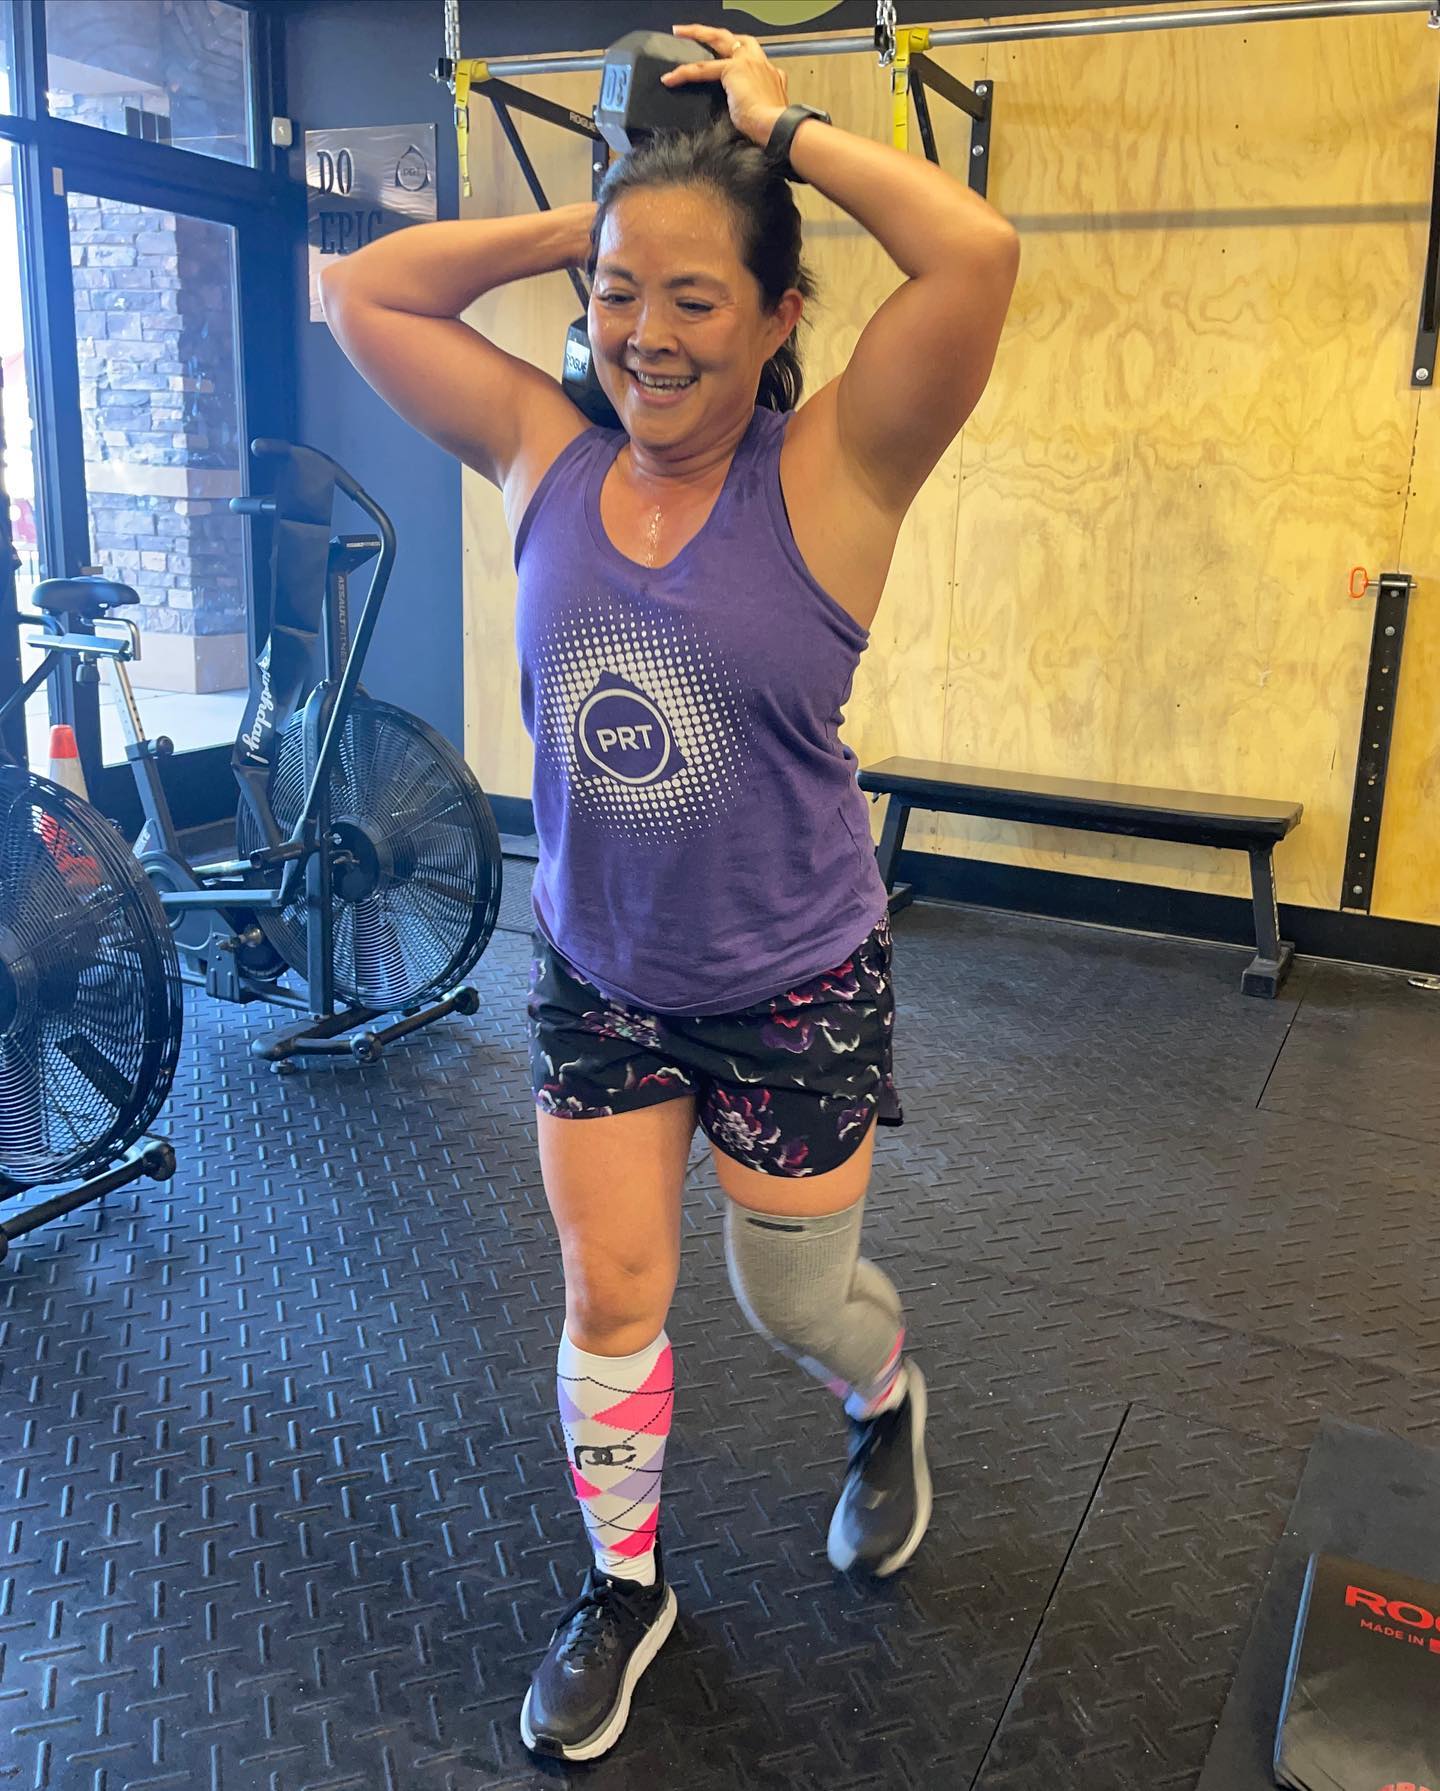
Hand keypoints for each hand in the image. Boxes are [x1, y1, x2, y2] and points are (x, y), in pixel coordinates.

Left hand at [662, 24, 788, 147]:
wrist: (777, 127)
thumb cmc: (773, 128)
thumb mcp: (766, 113)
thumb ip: (756, 105)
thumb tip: (745, 113)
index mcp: (771, 74)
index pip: (751, 57)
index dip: (737, 56)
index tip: (727, 61)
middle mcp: (761, 63)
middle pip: (735, 39)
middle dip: (714, 33)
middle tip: (697, 31)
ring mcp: (747, 62)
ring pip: (717, 40)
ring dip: (697, 34)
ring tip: (680, 33)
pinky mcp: (732, 70)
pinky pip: (702, 69)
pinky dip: (684, 73)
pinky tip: (671, 78)